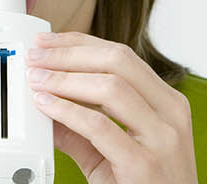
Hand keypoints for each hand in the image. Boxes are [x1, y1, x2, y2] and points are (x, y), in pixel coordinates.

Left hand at [25, 32, 197, 183]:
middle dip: (69, 54)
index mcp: (167, 103)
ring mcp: (162, 138)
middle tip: (36, 57)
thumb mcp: (115, 151)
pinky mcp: (144, 164)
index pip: (122, 56)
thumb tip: (45, 105)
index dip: (80, 43)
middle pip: (118, 61)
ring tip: (37, 81)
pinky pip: (100, 127)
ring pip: (111, 87)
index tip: (47, 43)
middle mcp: (170, 113)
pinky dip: (68, 111)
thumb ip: (81, 130)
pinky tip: (46, 106)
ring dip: (65, 79)